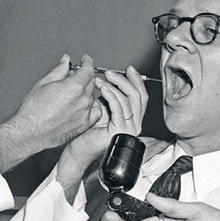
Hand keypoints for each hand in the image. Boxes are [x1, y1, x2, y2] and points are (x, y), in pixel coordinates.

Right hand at [0, 54, 99, 172]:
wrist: (30, 131)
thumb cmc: (33, 110)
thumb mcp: (44, 83)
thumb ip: (59, 70)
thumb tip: (65, 61)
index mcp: (74, 86)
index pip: (88, 69)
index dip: (87, 61)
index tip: (85, 60)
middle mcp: (82, 99)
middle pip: (91, 81)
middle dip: (84, 76)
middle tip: (73, 76)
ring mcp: (85, 113)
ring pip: (92, 96)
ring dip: (85, 91)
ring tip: (72, 93)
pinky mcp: (84, 125)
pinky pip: (95, 112)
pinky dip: (92, 106)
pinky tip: (83, 105)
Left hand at [57, 64, 147, 185]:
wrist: (78, 151)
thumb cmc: (85, 134)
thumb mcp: (101, 111)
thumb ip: (109, 98)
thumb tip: (108, 81)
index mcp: (132, 119)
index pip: (141, 95)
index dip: (136, 80)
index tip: (128, 69)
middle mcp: (134, 124)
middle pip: (138, 95)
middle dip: (124, 80)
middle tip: (110, 72)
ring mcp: (129, 128)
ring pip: (128, 99)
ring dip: (113, 85)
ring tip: (100, 80)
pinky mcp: (120, 130)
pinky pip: (118, 107)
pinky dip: (110, 95)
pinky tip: (101, 88)